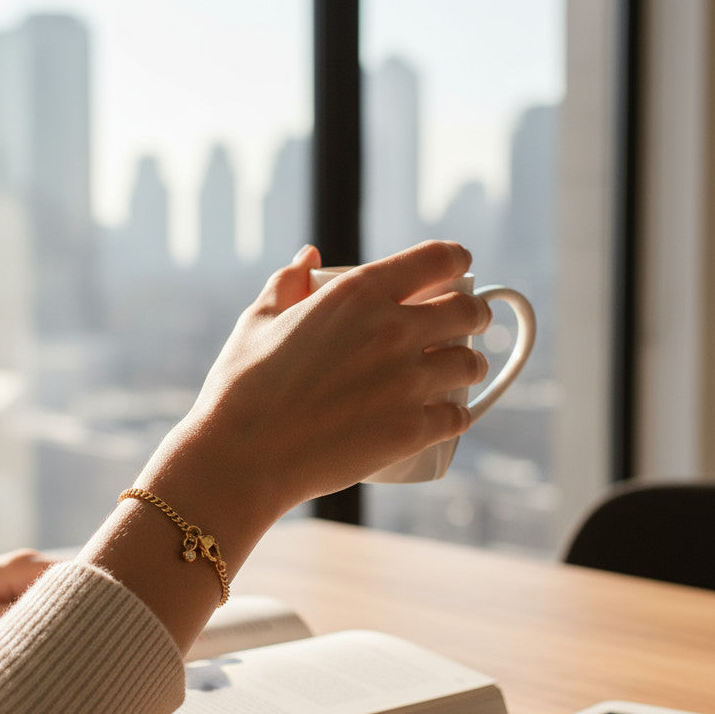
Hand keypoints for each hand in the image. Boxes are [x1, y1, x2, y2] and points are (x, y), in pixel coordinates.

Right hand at [82, 240, 490, 651]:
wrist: (242, 457)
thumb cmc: (241, 388)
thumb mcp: (256, 322)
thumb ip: (286, 283)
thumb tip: (310, 256)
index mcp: (358, 293)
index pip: (437, 258)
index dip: (456, 260)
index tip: (459, 269)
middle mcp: (392, 330)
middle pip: (467, 311)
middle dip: (473, 314)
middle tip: (465, 325)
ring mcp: (407, 382)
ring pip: (470, 363)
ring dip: (470, 365)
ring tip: (460, 372)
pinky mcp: (412, 429)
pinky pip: (459, 415)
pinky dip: (457, 414)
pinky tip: (449, 414)